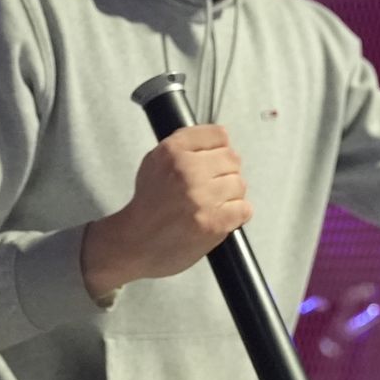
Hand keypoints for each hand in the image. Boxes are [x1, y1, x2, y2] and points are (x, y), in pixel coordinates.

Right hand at [81, 125, 251, 298]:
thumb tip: (220, 142)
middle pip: (232, 159)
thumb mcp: (155, 162)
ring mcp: (202, 198)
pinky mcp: (215, 223)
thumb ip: (184, 146)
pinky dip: (236, 214)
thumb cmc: (148, 206)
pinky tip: (219, 216)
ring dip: (230, 195)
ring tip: (211, 204)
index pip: (218, 135)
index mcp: (172, 152)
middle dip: (224, 173)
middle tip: (210, 187)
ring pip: (239, 184)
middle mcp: (187, 171)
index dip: (218, 149)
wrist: (136, 244)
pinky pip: (244, 208)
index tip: (212, 160)